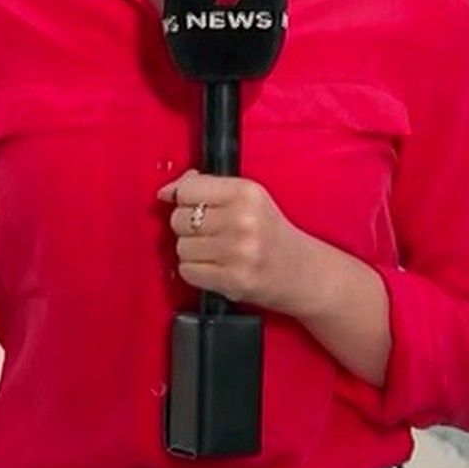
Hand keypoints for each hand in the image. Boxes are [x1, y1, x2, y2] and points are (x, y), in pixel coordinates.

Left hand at [157, 171, 318, 314]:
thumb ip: (207, 187)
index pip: (188, 190)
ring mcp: (238, 252)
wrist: (301, 271)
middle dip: (189, 227)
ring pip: (181, 247)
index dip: (184, 199)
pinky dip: (196, 271)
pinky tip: (216, 267)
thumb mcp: (246, 198)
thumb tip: (166, 191)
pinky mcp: (232, 280)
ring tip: (217, 252)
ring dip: (193, 252)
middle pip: (179, 219)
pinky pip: (187, 271)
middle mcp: (243, 220)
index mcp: (246, 192)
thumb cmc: (269, 233)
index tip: (195, 206)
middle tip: (212, 233)